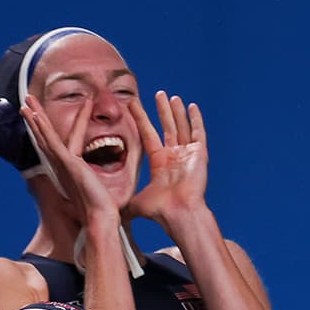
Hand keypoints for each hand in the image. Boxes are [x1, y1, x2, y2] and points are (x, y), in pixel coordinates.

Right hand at [21, 94, 122, 220]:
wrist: (101, 217)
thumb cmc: (100, 208)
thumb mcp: (96, 187)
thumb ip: (93, 179)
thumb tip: (97, 179)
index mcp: (67, 169)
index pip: (56, 143)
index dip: (49, 128)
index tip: (44, 115)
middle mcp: (61, 166)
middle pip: (45, 136)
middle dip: (37, 118)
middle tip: (28, 101)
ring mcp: (62, 164)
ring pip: (45, 135)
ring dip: (36, 117)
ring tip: (28, 99)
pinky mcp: (68, 163)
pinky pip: (52, 142)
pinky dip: (43, 128)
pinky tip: (36, 115)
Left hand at [127, 91, 207, 225]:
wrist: (178, 212)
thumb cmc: (160, 210)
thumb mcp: (136, 203)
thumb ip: (124, 205)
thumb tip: (109, 215)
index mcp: (159, 163)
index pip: (148, 134)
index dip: (141, 118)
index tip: (133, 104)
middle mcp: (174, 157)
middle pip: (167, 127)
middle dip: (162, 110)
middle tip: (158, 94)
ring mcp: (188, 154)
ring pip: (182, 127)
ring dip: (176, 111)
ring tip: (171, 96)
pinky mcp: (199, 154)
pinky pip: (199, 133)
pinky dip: (196, 120)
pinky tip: (192, 107)